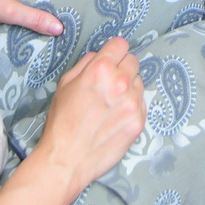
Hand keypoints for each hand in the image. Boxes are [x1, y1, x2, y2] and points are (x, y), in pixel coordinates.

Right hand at [39, 37, 144, 193]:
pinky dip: (132, 107)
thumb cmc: (62, 122)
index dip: (114, 51)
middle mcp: (120, 83)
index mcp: (100, 69)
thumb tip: (100, 55)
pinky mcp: (139, 121)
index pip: (120, 45)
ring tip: (111, 104)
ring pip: (139, 83)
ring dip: (128, 88)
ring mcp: (132, 103)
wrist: (66, 159)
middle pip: (133, 62)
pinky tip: (116, 117)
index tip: (112, 58)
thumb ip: (86, 63)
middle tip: (110, 84)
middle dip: (122, 69)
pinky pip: (141, 103)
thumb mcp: (65, 83)